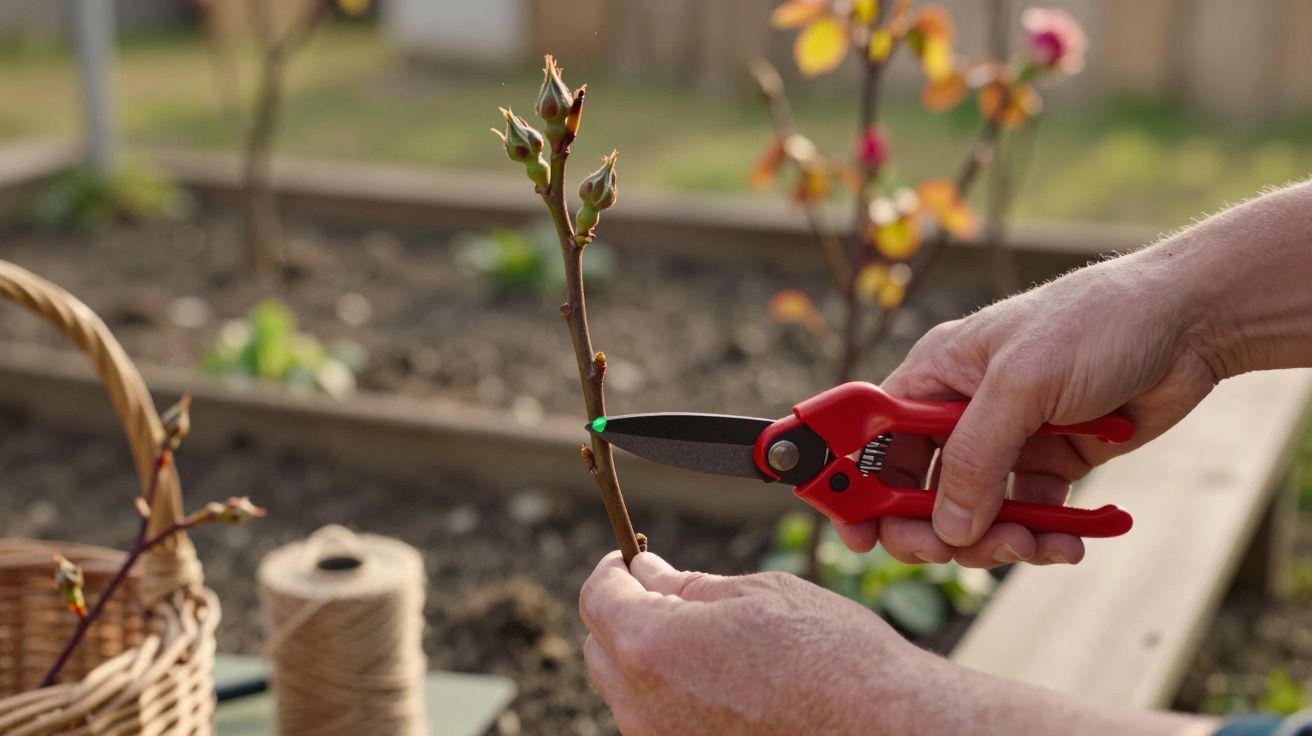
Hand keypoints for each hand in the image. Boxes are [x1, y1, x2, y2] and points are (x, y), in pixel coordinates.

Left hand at [579, 550, 937, 734]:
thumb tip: (647, 572)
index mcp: (651, 646)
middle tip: (671, 593)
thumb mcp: (756, 594)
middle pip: (602, 646)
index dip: (613, 568)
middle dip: (626, 612)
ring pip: (627, 689)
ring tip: (709, 641)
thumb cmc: (831, 657)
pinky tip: (722, 681)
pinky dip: (673, 696)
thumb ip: (686, 586)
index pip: (597, 596)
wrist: (882, 727)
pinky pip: (658, 721)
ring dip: (649, 657)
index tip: (631, 557)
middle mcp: (642, 706)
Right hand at [840, 249, 1220, 566]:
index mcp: (933, 376)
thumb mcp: (1021, 385)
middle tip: (953, 552)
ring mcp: (1005, 441)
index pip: (870, 436)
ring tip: (1035, 543)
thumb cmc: (1095, 323)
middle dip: (932, 529)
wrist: (1188, 324)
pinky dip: (1043, 537)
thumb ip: (975, 457)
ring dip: (997, 540)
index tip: (852, 531)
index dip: (851, 483)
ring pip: (972, 515)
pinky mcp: (1049, 463)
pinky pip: (1027, 517)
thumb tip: (948, 527)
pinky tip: (1069, 541)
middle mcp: (959, 411)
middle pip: (916, 490)